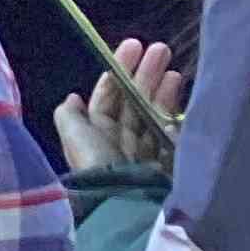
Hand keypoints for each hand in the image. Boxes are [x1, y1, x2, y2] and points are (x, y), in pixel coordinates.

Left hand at [53, 38, 185, 173]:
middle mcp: (120, 144)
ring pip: (155, 116)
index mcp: (96, 137)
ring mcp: (146, 155)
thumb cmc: (98, 165)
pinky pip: (173, 136)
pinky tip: (180, 98)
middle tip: (160, 49)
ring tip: (173, 69)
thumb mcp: (74, 136)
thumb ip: (69, 115)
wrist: (127, 204)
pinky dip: (177, 116)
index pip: (108, 98)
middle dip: (146, 75)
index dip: (119, 73)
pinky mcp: (170, 166)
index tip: (133, 47)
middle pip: (135, 103)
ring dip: (163, 91)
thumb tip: (73, 97)